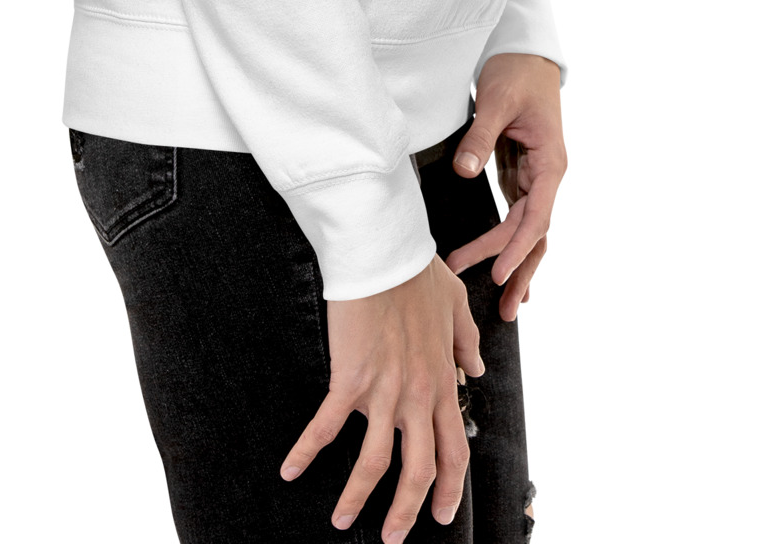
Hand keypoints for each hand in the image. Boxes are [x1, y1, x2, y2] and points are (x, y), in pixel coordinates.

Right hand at [280, 254, 483, 539]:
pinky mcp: (350, 378)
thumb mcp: (455, 306)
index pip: (453, 450)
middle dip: (406, 511)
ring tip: (342, 521)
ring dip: (358, 497)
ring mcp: (384, 390)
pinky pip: (326, 426)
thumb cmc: (416, 271)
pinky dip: (307, 451)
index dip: (450, 488)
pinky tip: (290, 470)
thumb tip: (474, 370)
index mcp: (442, 381)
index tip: (442, 513)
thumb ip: (466, 343)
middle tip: (393, 537)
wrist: (383, 250)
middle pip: (418, 470)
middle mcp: (418, 395)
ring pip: (375, 462)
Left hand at [443, 52, 565, 321]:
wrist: (526, 53)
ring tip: (506, 305)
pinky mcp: (521, 174)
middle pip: (536, 234)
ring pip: (530, 231)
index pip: (536, 217)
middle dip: (520, 271)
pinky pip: (518, 217)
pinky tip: (503, 269)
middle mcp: (549, 177)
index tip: (497, 272)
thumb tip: (463, 171)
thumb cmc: (517, 73)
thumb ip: (481, 137)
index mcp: (551, 163)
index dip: (517, 247)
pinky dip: (511, 244)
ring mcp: (537, 178)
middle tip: (503, 310)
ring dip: (518, 265)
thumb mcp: (497, 101)